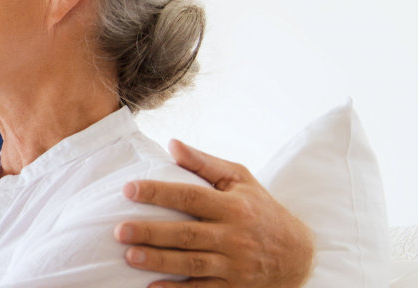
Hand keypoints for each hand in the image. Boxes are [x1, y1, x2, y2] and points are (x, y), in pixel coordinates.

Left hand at [113, 139, 313, 287]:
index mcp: (233, 207)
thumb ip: (204, 163)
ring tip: (130, 256)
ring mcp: (234, 265)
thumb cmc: (260, 209)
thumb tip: (172, 144)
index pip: (191, 197)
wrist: (297, 254)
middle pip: (187, 234)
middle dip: (152, 232)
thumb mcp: (240, 180)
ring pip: (192, 264)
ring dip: (160, 261)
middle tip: (119, 230)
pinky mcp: (233, 287)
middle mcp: (234, 236)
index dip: (159, 193)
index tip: (128, 190)